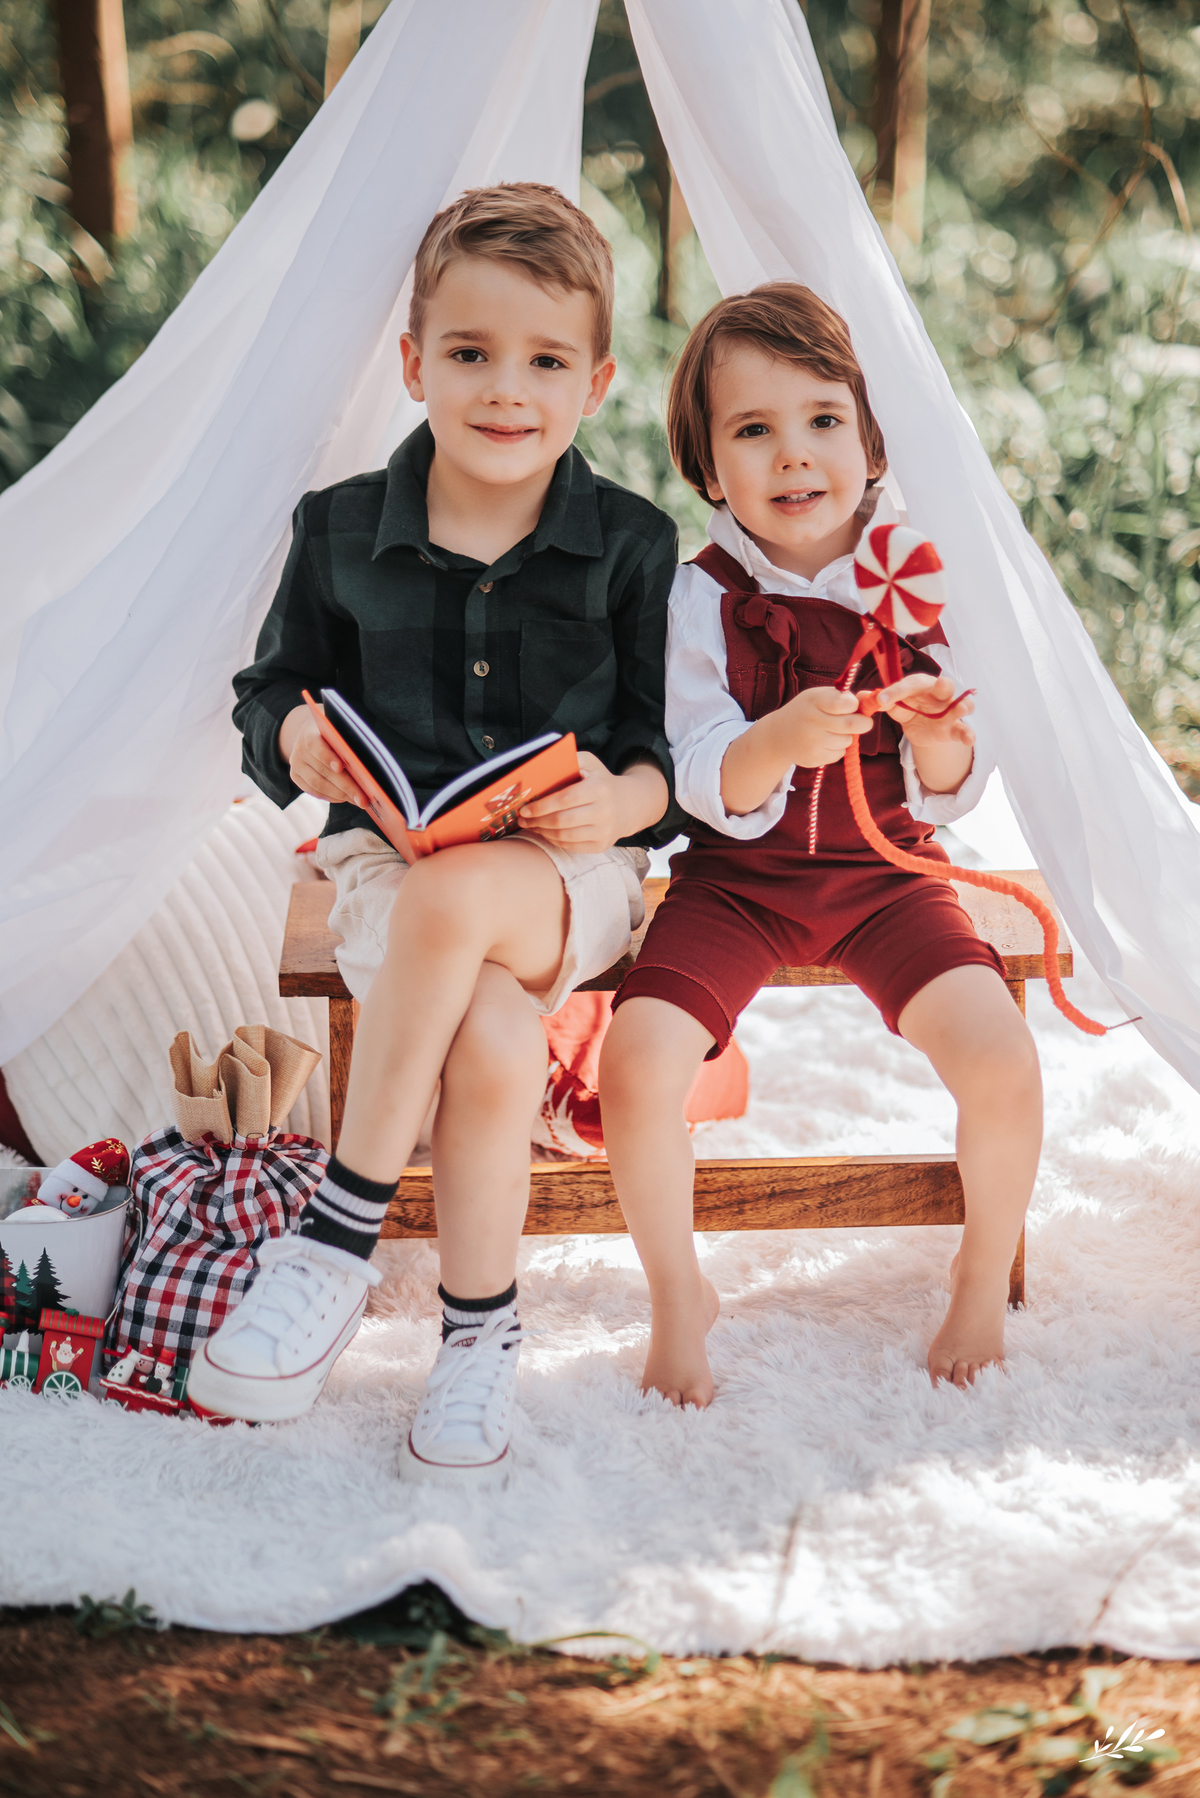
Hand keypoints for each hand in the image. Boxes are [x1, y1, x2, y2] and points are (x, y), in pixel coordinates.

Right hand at [278, 703, 368, 807]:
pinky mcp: (296, 777)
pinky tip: (345, 798)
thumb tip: (365, 766)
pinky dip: (331, 797)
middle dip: (345, 786)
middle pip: (322, 771)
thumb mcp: (341, 728)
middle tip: (363, 799)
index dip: (327, 757)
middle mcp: (299, 749)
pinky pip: (314, 791)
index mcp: (309, 733)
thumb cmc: (335, 731)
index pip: (315, 745)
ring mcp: (296, 764)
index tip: (341, 767)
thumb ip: (349, 740)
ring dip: (340, 795)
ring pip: (318, 785)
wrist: (313, 732)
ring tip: (358, 801)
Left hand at [516, 751, 666, 852]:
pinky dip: (553, 840)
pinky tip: (545, 832)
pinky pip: (570, 846)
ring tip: (531, 825)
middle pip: (562, 821)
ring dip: (542, 831)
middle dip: (537, 821)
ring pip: (564, 836)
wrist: (626, 805)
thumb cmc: (599, 781)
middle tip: (523, 819)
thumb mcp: (589, 764)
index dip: (542, 806)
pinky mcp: (601, 845)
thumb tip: (541, 765)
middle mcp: (604, 812)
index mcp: (599, 789)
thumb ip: (568, 760)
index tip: (525, 808)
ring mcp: (603, 831)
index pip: (565, 799)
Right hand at [775, 686, 875, 768]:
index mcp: (814, 700)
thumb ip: (844, 698)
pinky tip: (825, 743)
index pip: (845, 703)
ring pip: (847, 741)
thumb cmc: (806, 711)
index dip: (854, 705)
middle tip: (863, 722)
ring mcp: (812, 741)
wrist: (778, 735)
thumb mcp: (819, 697)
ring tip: (834, 732)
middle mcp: (811, 720)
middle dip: (863, 723)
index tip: (852, 706)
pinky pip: (839, 754)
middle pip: (851, 724)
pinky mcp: (814, 758)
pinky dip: (838, 748)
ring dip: (847, 736)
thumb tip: (870, 700)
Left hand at [875, 672, 975, 750]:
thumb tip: (861, 697)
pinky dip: (968, 734)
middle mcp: (938, 694)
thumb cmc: (907, 708)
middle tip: (941, 685)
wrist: (921, 727)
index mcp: (920, 685)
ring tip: (962, 709)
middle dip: (944, 685)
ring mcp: (949, 711)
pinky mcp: (954, 728)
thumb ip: (881, 702)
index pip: (909, 684)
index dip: (895, 691)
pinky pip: (964, 730)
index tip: (881, 700)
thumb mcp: (893, 706)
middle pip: (945, 686)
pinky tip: (969, 740)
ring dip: (963, 706)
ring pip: (961, 705)